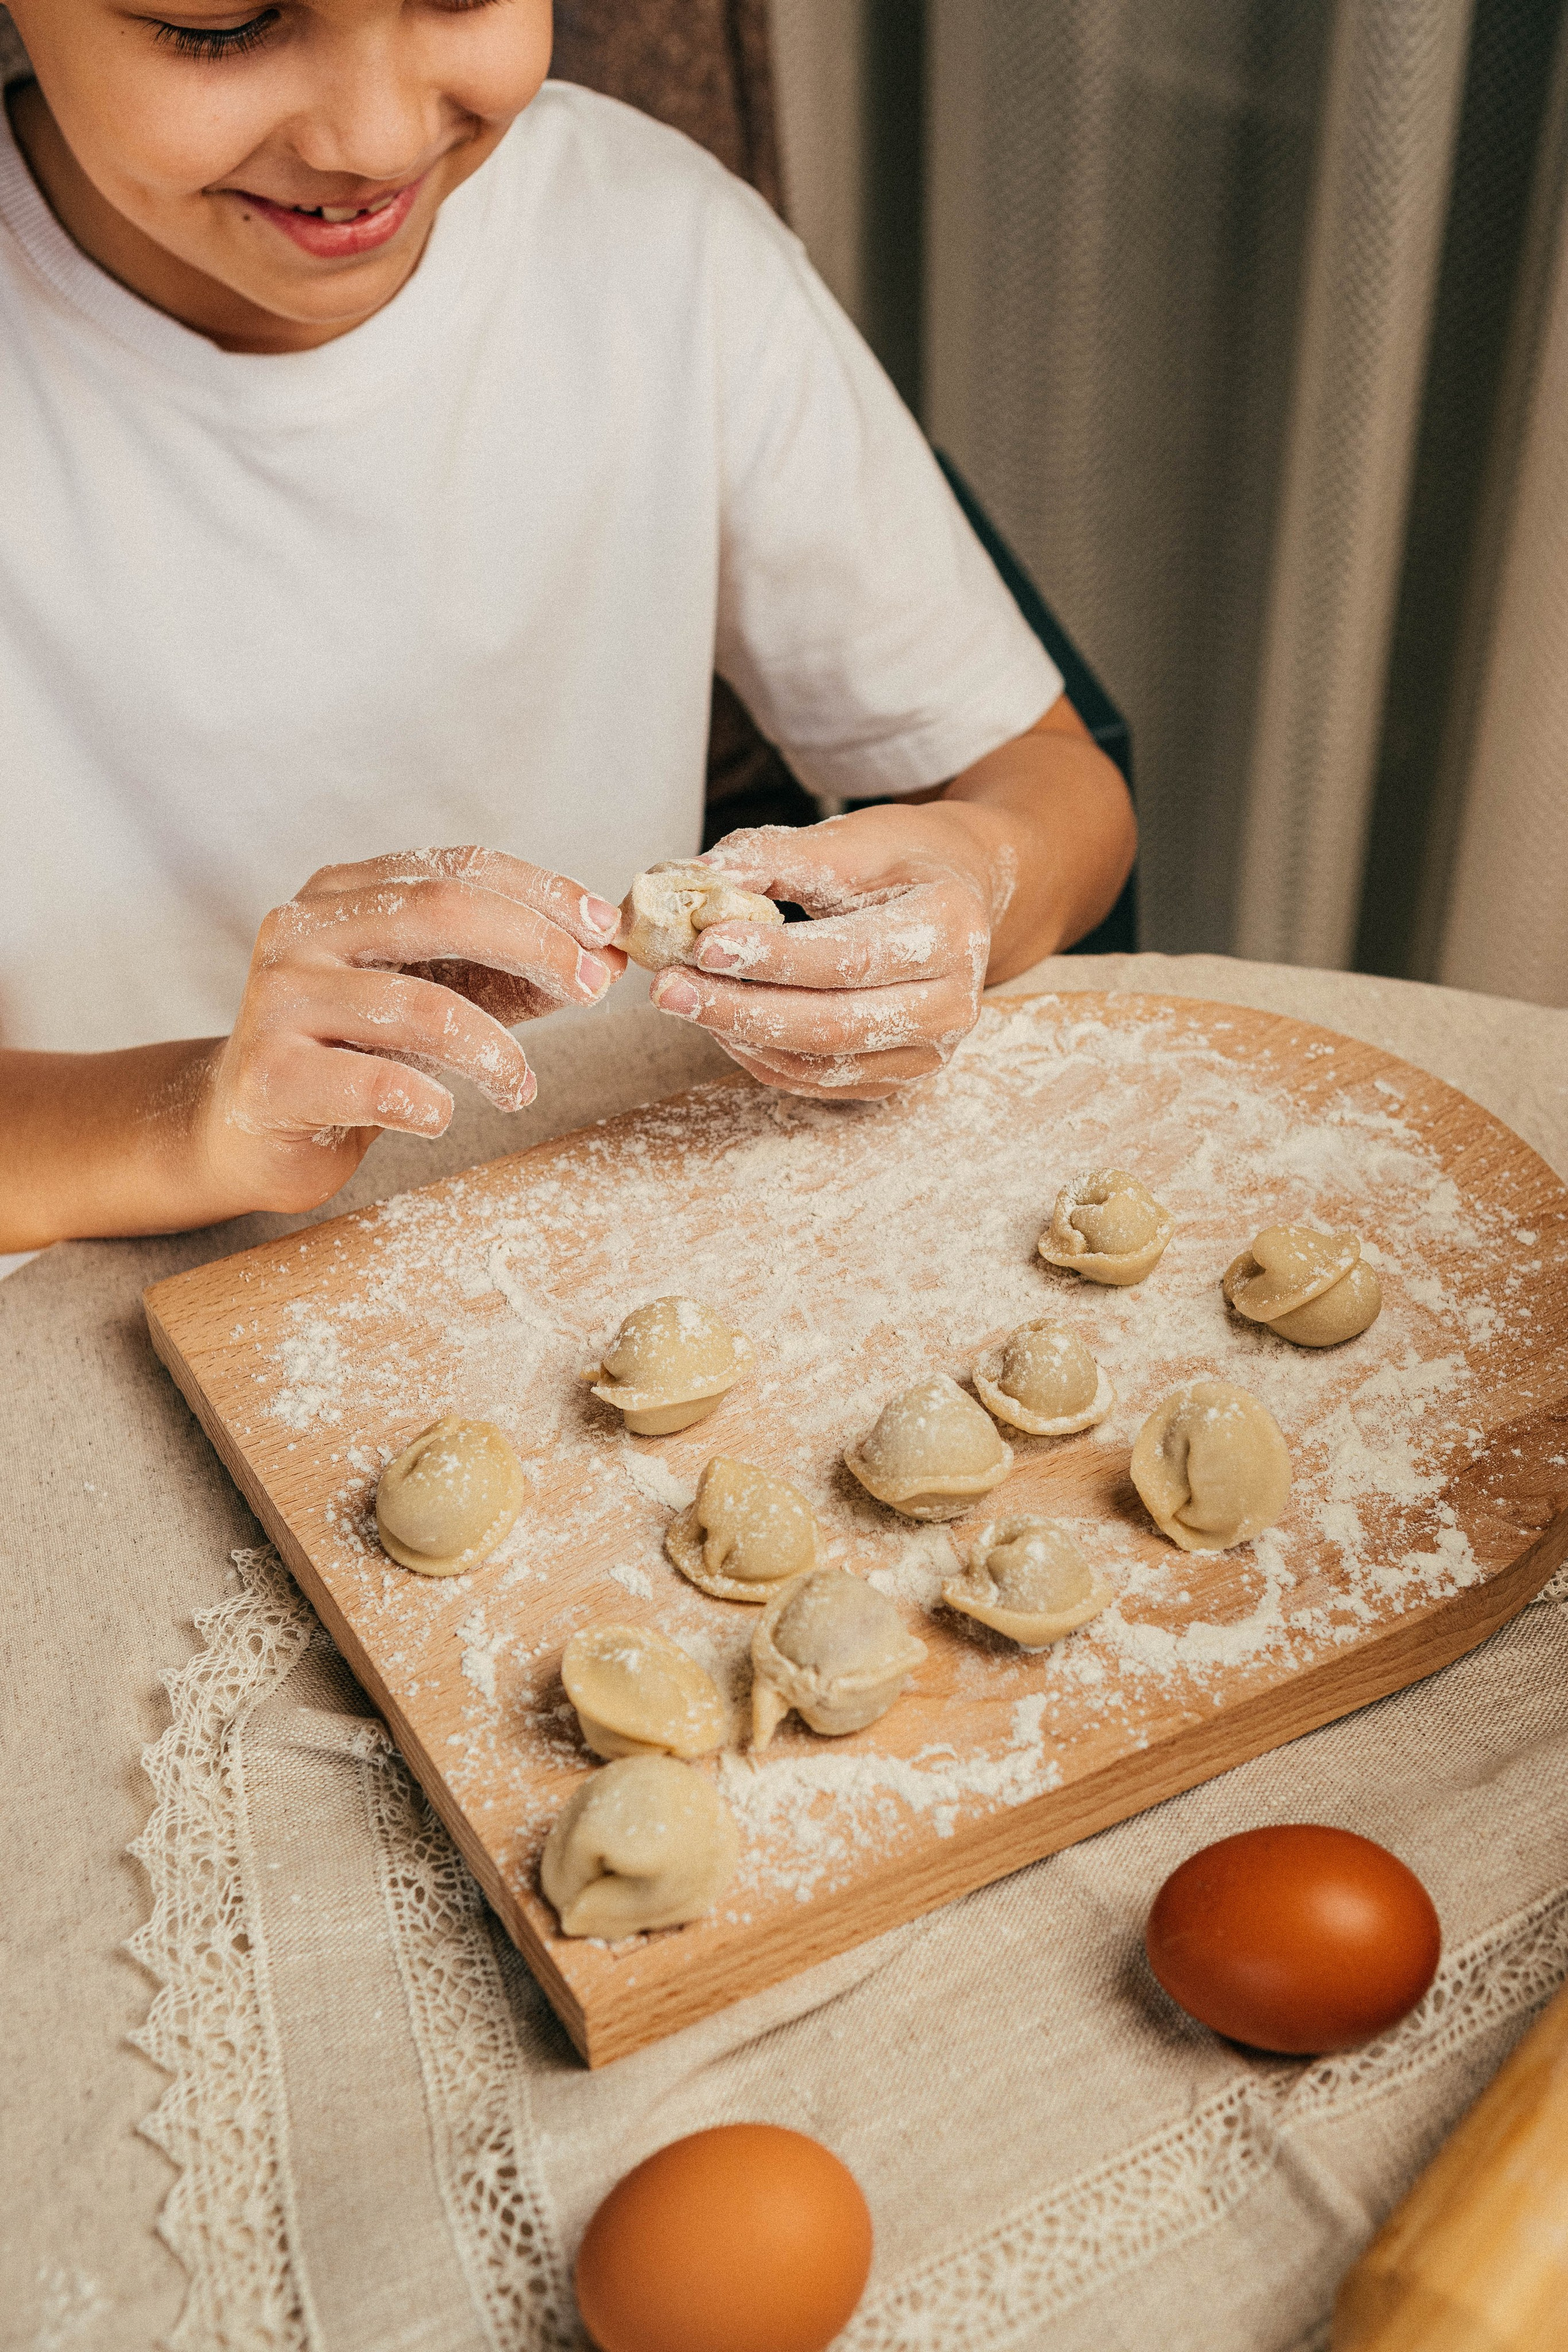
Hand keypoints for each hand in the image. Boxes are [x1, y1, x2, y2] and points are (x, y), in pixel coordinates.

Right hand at [197, 845, 624, 1212]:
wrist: (243, 1130)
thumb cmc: (351, 1059)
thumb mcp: (434, 1001)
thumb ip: (508, 977)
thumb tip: (605, 963)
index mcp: (343, 893)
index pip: (457, 867)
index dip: (541, 892)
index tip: (606, 929)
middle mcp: (303, 929)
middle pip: (441, 910)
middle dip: (533, 946)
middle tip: (591, 989)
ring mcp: (281, 998)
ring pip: (419, 1006)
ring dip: (494, 1051)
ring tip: (518, 1087)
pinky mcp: (270, 1073)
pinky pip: (378, 1084)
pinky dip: (430, 1104)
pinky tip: (441, 1116)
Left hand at [648, 804, 1006, 1100]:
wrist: (958, 894)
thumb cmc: (901, 861)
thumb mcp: (850, 840)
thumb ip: (776, 855)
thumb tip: (693, 878)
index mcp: (950, 929)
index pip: (850, 958)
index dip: (773, 958)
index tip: (704, 943)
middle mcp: (952, 1002)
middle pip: (833, 1024)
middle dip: (741, 1008)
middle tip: (668, 988)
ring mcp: (929, 1050)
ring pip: (821, 1063)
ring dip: (742, 1036)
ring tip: (685, 1000)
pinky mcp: (899, 1077)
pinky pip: (818, 1082)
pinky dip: (761, 1057)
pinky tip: (721, 1023)